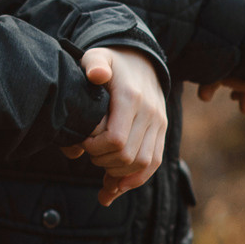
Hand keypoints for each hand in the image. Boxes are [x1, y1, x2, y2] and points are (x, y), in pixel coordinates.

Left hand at [73, 47, 167, 205]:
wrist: (140, 59)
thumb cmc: (111, 62)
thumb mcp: (98, 56)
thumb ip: (93, 64)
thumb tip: (96, 75)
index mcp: (131, 98)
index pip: (116, 139)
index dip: (96, 149)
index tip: (83, 143)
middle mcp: (150, 112)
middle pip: (128, 156)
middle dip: (104, 162)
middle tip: (90, 155)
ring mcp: (158, 123)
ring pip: (143, 164)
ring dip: (120, 175)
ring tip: (102, 176)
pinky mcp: (162, 131)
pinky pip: (154, 162)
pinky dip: (136, 179)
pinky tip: (118, 187)